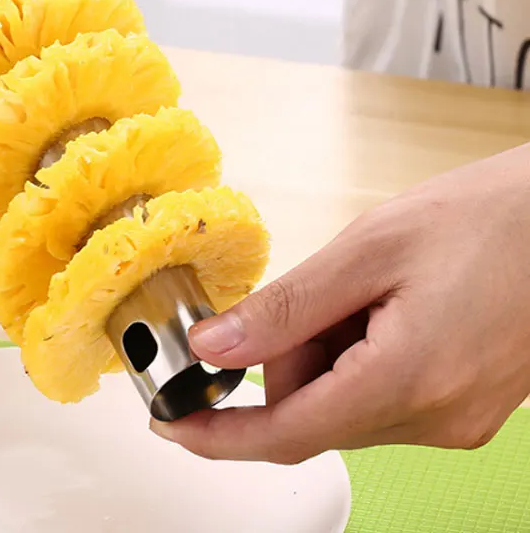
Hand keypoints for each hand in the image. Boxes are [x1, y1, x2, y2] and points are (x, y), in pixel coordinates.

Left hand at [151, 144, 529, 462]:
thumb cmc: (483, 219)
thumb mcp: (368, 250)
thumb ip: (284, 309)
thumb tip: (215, 347)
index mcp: (408, 380)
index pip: (287, 434)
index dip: (219, 436)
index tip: (172, 424)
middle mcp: (437, 419)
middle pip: (314, 413)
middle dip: (290, 358)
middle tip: (315, 294)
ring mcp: (456, 419)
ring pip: (345, 404)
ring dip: (328, 353)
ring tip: (367, 289)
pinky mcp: (465, 406)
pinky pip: (381, 396)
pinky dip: (359, 357)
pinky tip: (386, 307)